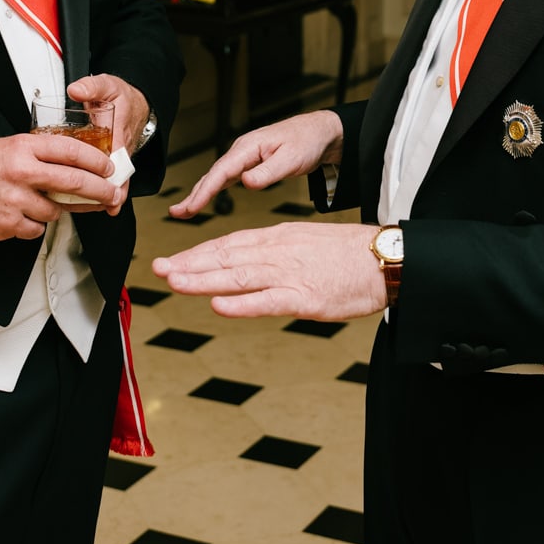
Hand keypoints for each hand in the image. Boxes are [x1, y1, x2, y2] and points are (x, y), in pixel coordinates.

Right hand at [0, 133, 117, 239]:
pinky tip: (23, 213)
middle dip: (99, 190)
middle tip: (111, 194)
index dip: (96, 161)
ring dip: (57, 210)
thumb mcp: (11, 145)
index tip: (108, 168)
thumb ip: (42, 153)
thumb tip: (76, 162)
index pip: (72, 151)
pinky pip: (35, 229)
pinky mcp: (7, 224)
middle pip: (74, 183)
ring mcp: (15, 200)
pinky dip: (34, 224)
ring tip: (43, 201)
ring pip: (56, 211)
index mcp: (24, 148)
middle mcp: (22, 172)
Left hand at [67, 73, 146, 214]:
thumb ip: (91, 86)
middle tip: (108, 207)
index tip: (112, 193)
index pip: (119, 157)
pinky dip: (103, 187)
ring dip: (108, 193)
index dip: (116, 177)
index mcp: (120, 130)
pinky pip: (110, 175)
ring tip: (98, 209)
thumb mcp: (106, 85)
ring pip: (115, 177)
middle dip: (114, 192)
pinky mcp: (113, 157)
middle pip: (119, 174)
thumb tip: (76, 90)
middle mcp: (121, 146)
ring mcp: (119, 154)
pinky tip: (91, 200)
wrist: (136, 99)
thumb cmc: (121, 95)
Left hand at [151, 221, 385, 318]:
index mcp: (278, 238)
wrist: (385, 259)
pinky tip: (217, 305)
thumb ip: (273, 253)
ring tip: (174, 282)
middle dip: (189, 264)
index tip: (172, 260)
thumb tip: (245, 264)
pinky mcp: (305, 297)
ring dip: (203, 280)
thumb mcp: (305, 242)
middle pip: (225, 257)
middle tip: (158, 269)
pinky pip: (267, 301)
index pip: (229, 244)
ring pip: (237, 277)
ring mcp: (290, 274)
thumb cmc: (348, 255)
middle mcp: (277, 252)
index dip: (197, 253)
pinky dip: (241, 304)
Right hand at [167, 110, 342, 216]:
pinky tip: (204, 198)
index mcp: (248, 147)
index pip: (221, 171)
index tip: (191, 206)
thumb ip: (268, 172)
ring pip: (217, 176)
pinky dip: (213, 189)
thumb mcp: (291, 159)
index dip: (204, 190)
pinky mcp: (250, 163)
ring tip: (184, 211)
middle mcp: (242, 150)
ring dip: (200, 193)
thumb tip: (245, 182)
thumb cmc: (307, 142)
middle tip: (176, 213)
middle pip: (213, 174)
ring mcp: (244, 156)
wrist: (320, 132)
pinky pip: (226, 178)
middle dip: (194, 194)